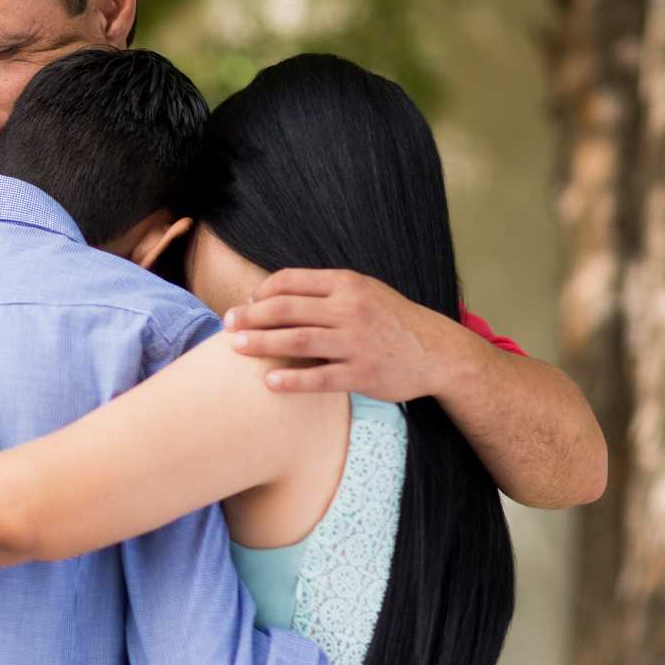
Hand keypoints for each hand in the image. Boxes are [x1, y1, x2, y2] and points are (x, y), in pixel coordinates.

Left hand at [223, 268, 464, 399]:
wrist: (438, 351)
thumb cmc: (390, 320)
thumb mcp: (362, 292)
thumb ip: (323, 291)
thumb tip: (270, 295)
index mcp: (346, 284)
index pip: (290, 281)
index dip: (261, 292)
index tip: (246, 305)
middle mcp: (350, 309)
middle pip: (286, 309)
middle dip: (251, 316)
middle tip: (227, 325)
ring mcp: (356, 342)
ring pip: (297, 341)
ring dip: (262, 344)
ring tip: (235, 348)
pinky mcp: (363, 373)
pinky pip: (320, 377)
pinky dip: (292, 380)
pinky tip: (270, 383)